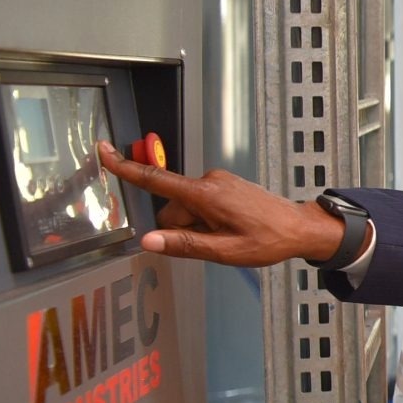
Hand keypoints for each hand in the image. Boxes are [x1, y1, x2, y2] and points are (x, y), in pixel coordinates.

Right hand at [96, 141, 348, 265]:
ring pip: (186, 209)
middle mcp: (209, 180)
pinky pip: (200, 204)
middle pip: (172, 209)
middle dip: (182, 228)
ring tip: (228, 235)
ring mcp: (218, 180)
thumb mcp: (224, 251)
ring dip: (196, 226)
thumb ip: (184, 245)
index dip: (125, 167)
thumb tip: (148, 241)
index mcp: (206, 194)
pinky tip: (230, 227)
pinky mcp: (223, 184)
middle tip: (216, 241)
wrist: (300, 227)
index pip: (156, 181)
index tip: (102, 150)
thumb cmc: (268, 240)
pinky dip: (206, 219)